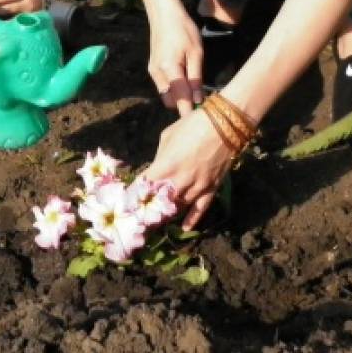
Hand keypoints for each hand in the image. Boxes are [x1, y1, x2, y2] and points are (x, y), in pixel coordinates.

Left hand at [145, 108, 233, 229]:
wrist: (223, 125)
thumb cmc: (192, 125)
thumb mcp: (168, 137)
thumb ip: (161, 156)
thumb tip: (157, 168)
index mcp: (165, 166)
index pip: (144, 186)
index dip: (135, 195)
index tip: (128, 201)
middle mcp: (179, 180)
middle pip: (160, 202)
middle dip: (150, 209)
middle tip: (141, 215)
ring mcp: (196, 186)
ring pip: (178, 207)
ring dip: (168, 213)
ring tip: (158, 220)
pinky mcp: (211, 188)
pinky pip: (200, 209)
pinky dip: (192, 219)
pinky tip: (185, 227)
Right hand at [146, 2, 203, 117]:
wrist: (164, 14)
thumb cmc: (184, 30)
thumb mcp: (196, 53)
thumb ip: (196, 78)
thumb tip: (198, 100)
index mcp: (169, 70)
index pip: (180, 99)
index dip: (189, 113)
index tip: (198, 125)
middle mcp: (157, 74)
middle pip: (171, 101)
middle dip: (183, 105)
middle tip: (201, 104)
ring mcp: (153, 71)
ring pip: (166, 95)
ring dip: (178, 98)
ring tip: (195, 94)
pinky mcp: (152, 68)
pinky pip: (163, 86)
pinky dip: (173, 89)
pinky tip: (185, 82)